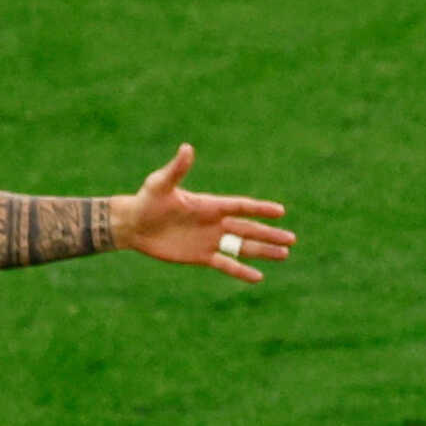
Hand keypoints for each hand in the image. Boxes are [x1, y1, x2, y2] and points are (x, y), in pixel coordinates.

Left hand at [111, 144, 294, 283]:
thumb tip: (187, 148)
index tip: (280, 211)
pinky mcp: (200, 256)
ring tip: (285, 254)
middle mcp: (214, 222)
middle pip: (248, 228)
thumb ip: (177, 170)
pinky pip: (225, 264)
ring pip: (242, 247)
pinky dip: (241, 271)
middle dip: (269, 234)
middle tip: (292, 239)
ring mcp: (209, 240)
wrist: (133, 225)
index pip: (240, 206)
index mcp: (209, 204)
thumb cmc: (146, 200)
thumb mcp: (161, 184)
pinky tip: (258, 277)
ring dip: (262, 251)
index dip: (260, 209)